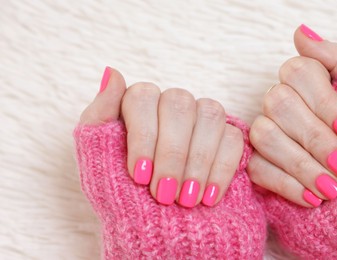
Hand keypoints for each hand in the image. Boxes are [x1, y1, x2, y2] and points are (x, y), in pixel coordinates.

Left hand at [79, 68, 242, 206]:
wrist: (161, 235)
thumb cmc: (124, 199)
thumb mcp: (97, 163)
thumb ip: (98, 118)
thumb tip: (112, 72)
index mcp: (139, 106)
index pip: (143, 96)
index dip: (142, 135)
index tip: (139, 176)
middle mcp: (172, 106)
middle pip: (178, 103)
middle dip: (171, 153)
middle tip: (163, 194)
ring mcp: (203, 120)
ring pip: (209, 115)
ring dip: (197, 162)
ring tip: (186, 200)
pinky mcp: (230, 138)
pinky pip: (233, 139)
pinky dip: (221, 170)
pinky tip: (209, 197)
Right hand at [248, 25, 336, 206]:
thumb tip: (301, 33)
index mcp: (312, 82)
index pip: (299, 71)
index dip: (325, 102)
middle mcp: (285, 103)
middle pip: (278, 102)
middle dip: (315, 137)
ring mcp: (271, 134)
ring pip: (265, 135)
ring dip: (303, 164)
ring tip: (334, 188)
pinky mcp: (262, 166)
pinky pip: (258, 169)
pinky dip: (289, 185)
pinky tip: (315, 199)